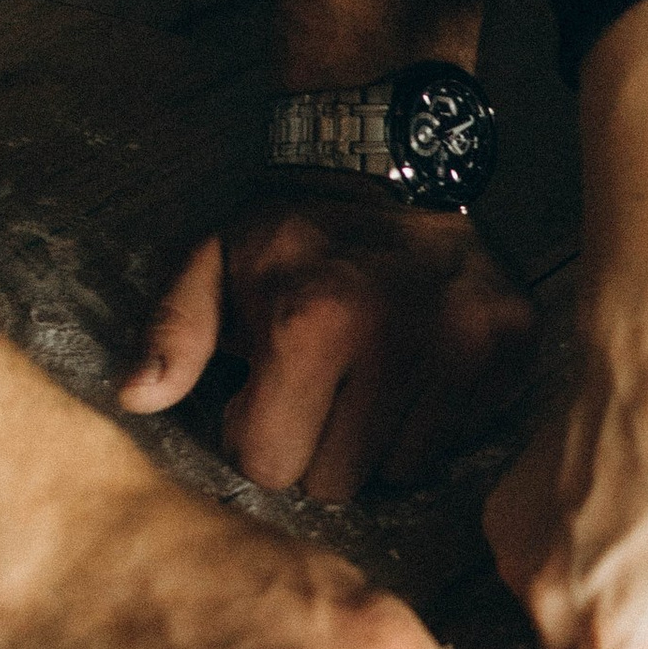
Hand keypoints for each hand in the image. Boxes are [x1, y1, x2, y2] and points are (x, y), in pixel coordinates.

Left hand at [119, 192, 536, 501]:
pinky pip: (459, 439)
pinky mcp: (510, 348)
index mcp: (309, 322)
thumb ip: (172, 332)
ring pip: (402, 471)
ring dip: (375, 441)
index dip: (256, 438)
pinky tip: (412, 370)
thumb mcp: (210, 263)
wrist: (390, 165)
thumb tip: (137, 398)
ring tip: (364, 380)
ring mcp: (463, 346)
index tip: (264, 396)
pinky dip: (430, 420)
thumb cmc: (291, 233)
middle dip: (315, 448)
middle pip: (337, 483)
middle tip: (316, 391)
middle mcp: (395, 339)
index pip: (271, 464)